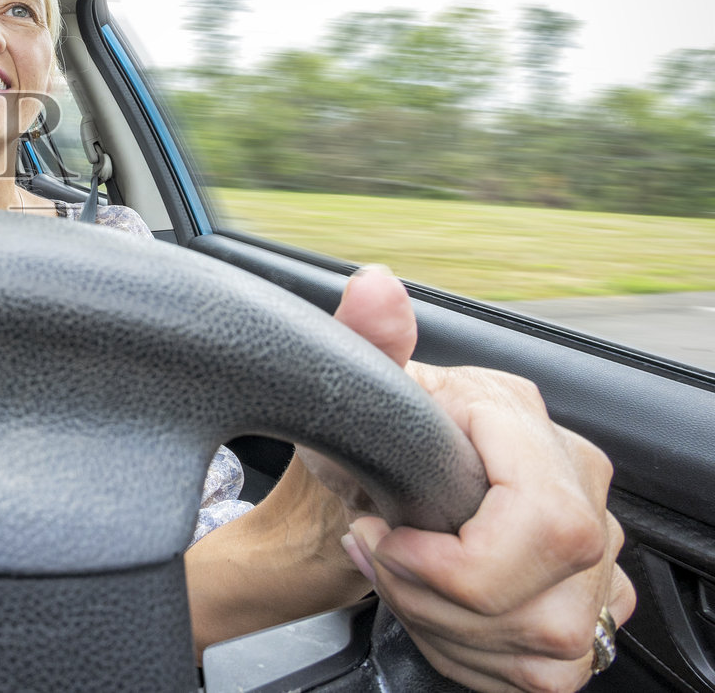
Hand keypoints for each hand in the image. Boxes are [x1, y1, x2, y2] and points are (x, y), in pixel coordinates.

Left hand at [327, 266, 636, 692]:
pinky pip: (550, 672)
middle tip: (382, 562)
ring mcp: (595, 555)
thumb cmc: (364, 439)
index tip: (383, 536)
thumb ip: (364, 338)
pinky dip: (476, 660)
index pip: (543, 522)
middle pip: (541, 600)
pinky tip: (438, 618)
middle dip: (437, 599)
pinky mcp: (586, 610)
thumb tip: (375, 289)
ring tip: (402, 585)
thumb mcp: (348, 391)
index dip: (454, 558)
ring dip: (448, 632)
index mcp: (527, 426)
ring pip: (548, 645)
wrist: (368, 487)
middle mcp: (579, 488)